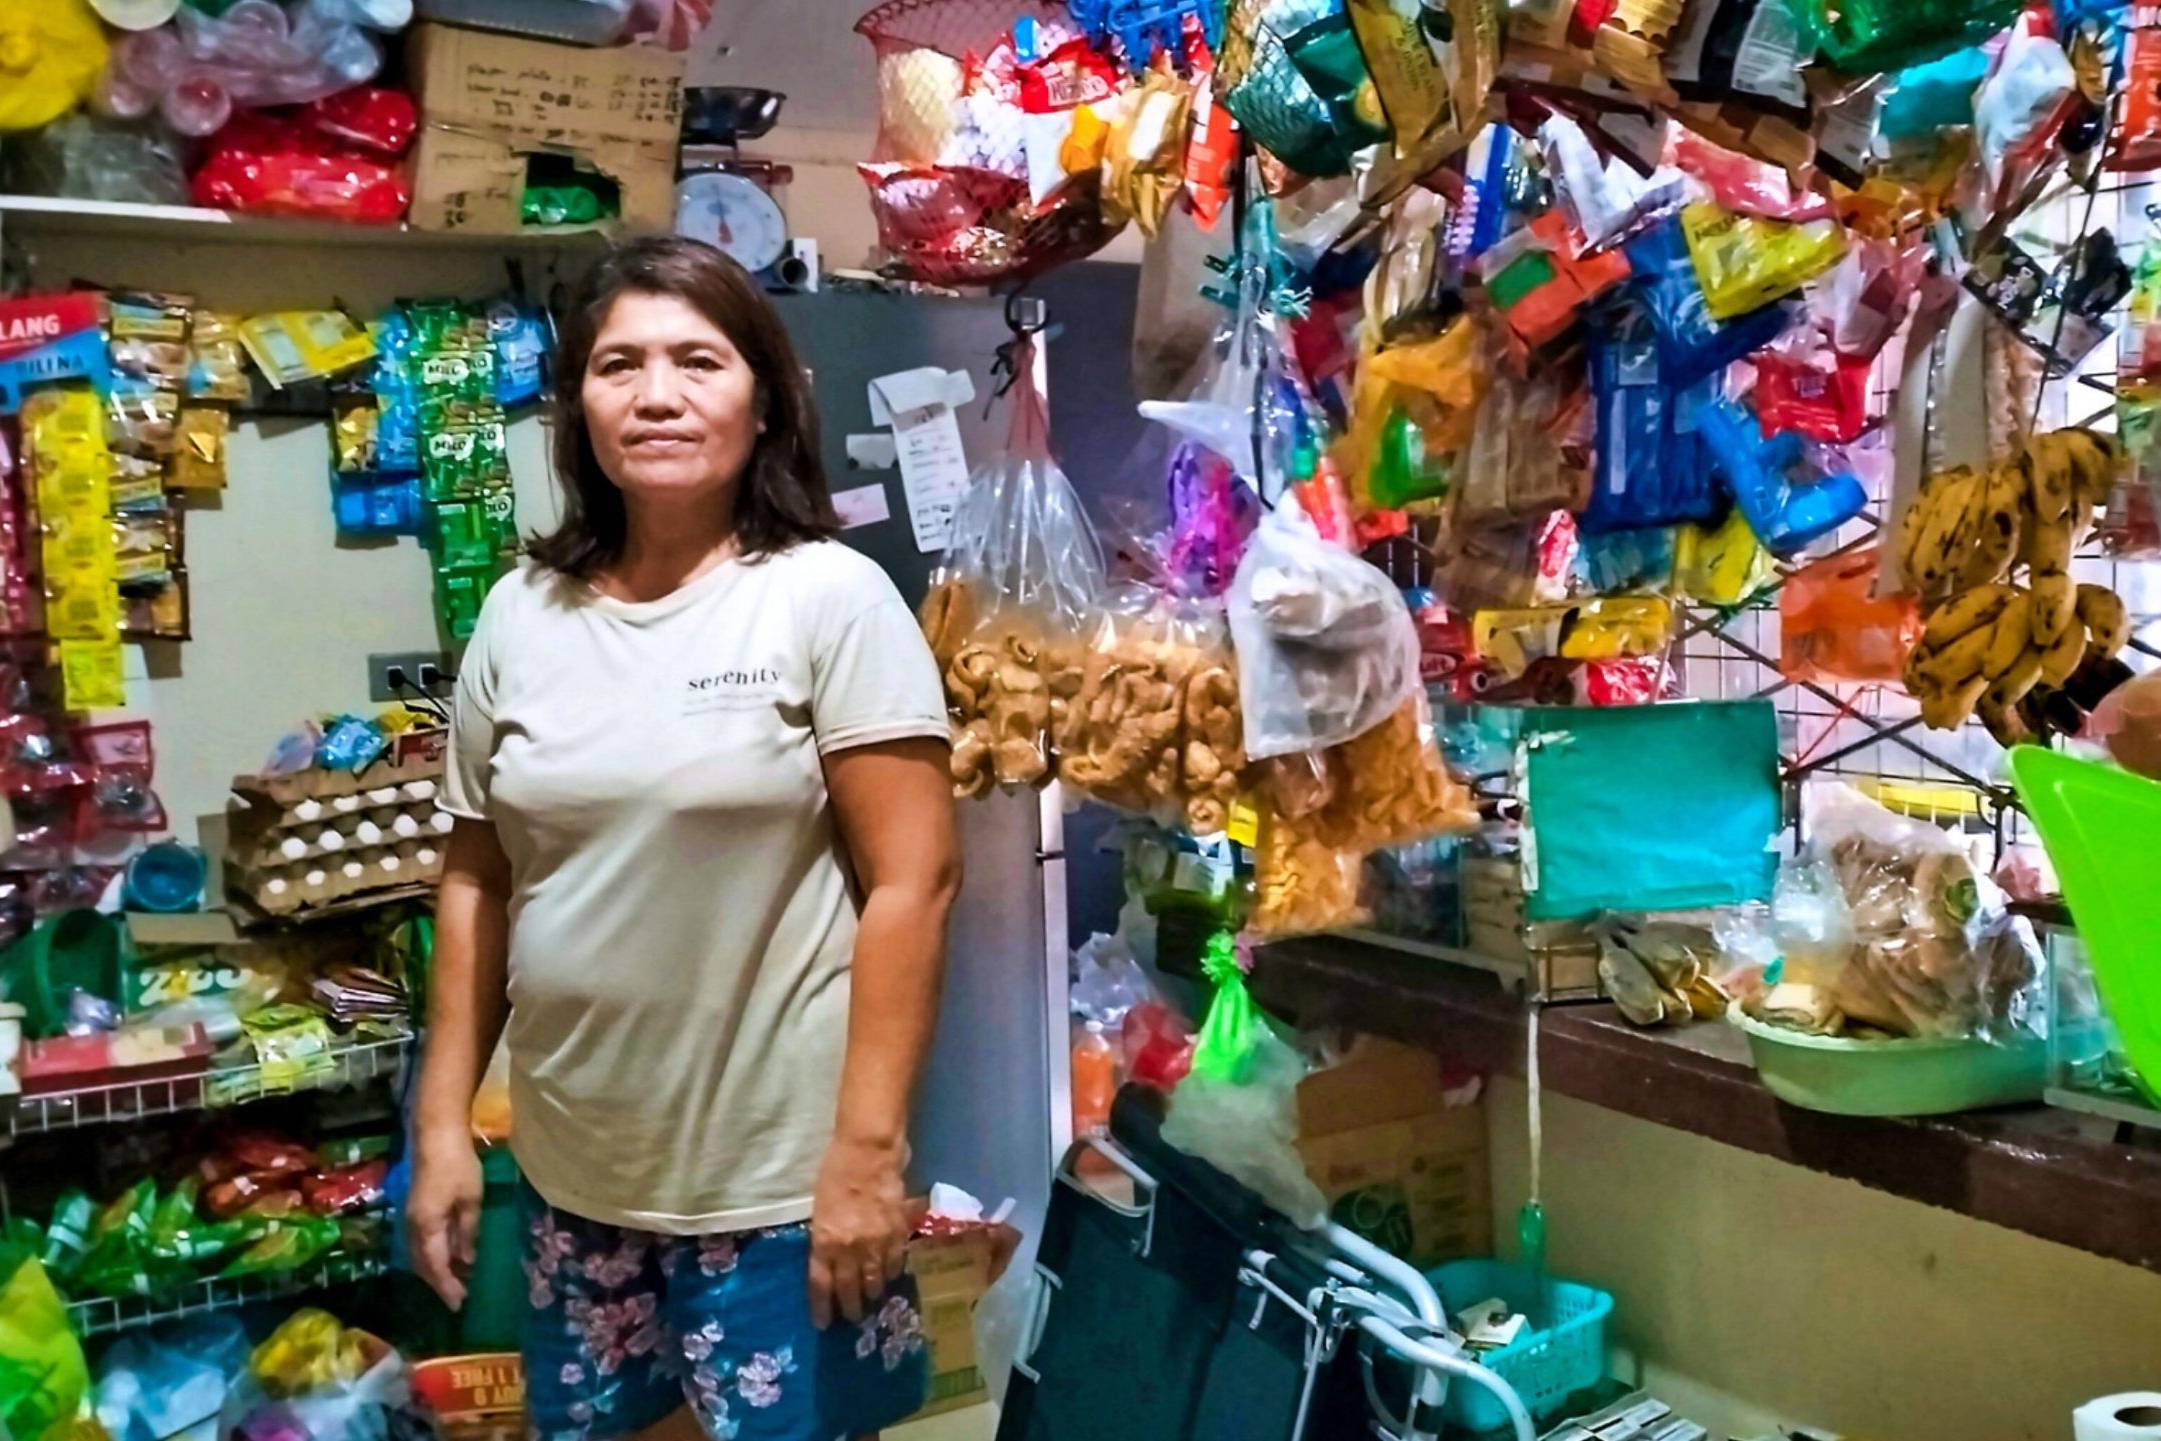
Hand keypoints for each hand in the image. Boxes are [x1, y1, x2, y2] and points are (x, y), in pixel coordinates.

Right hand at [408, 1131, 482, 1309]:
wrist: (435, 1134)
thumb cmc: (457, 1166)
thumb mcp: (470, 1201)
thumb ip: (468, 1233)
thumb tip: (467, 1262)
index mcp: (426, 1227)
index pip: (435, 1267)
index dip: (447, 1287)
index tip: (459, 1305)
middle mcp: (413, 1227)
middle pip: (423, 1265)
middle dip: (440, 1283)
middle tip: (459, 1297)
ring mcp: (411, 1217)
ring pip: (420, 1255)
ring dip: (436, 1270)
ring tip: (457, 1280)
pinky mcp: (415, 1209)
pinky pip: (422, 1242)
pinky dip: (434, 1255)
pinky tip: (450, 1255)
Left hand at [808, 1135, 907, 1328]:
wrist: (869, 1152)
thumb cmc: (835, 1172)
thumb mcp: (819, 1208)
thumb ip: (824, 1237)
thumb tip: (828, 1259)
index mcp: (824, 1242)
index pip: (821, 1285)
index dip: (821, 1308)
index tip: (822, 1323)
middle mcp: (850, 1249)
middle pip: (849, 1290)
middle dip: (849, 1308)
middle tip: (850, 1318)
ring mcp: (877, 1244)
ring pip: (875, 1282)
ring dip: (871, 1294)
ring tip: (870, 1301)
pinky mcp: (898, 1234)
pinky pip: (896, 1264)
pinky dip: (891, 1273)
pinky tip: (889, 1276)